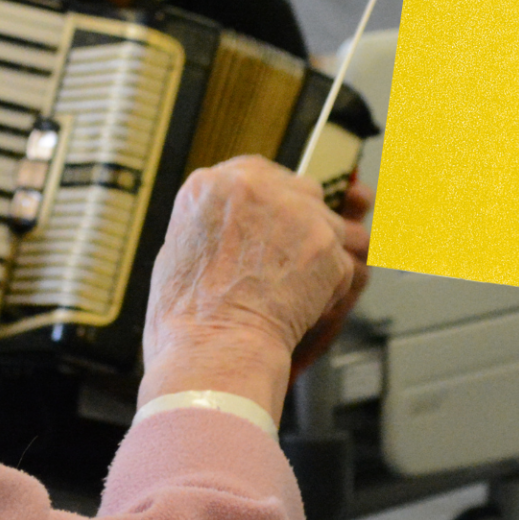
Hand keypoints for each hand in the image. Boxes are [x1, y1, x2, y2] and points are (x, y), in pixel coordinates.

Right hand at [139, 156, 366, 423]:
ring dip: (316, 252)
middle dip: (297, 222)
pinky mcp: (325, 244)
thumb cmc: (188, 317)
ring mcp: (295, 213)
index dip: (268, 199)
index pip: (254, 171)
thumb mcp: (177, 251)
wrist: (216, 349)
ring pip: (325, 222)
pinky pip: (341, 258)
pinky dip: (330, 283)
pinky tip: (303, 303)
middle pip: (297, 189)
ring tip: (292, 287)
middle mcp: (255, 188)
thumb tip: (233, 227)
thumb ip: (212, 224)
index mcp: (211, 186)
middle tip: (286, 258)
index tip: (272, 216)